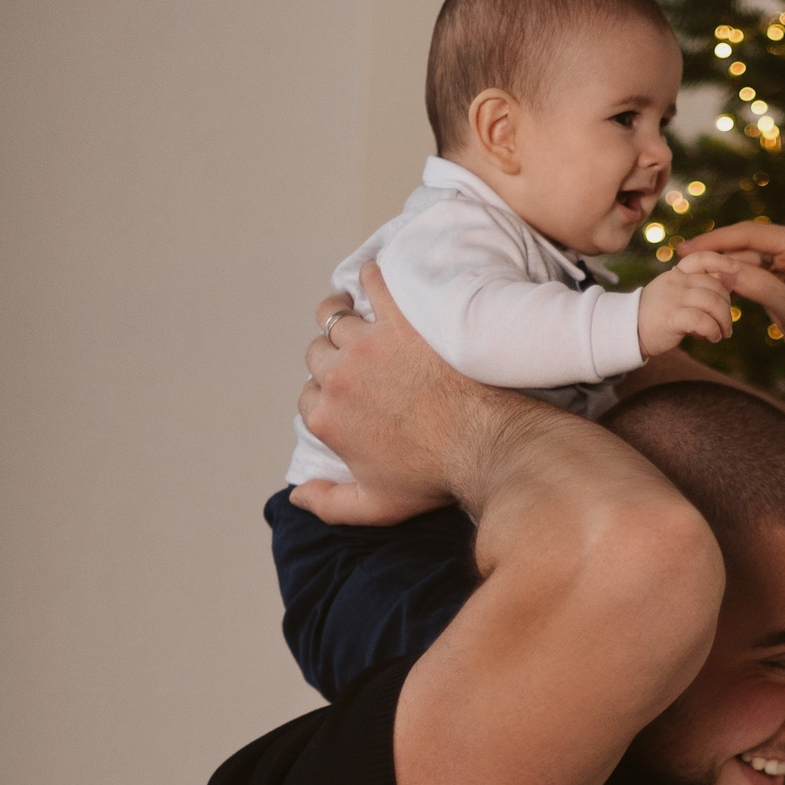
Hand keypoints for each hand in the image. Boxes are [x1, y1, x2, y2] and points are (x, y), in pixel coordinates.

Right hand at [297, 265, 505, 521]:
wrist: (489, 443)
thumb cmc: (437, 475)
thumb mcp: (378, 506)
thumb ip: (330, 503)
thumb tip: (295, 496)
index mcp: (328, 419)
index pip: (307, 398)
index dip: (324, 396)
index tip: (346, 396)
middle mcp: (339, 377)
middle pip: (317, 355)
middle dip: (331, 358)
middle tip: (357, 359)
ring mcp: (368, 343)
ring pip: (335, 318)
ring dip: (342, 316)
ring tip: (358, 317)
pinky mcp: (401, 319)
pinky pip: (374, 282)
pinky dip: (373, 278)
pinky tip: (379, 281)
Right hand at [635, 263, 732, 357]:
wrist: (629, 332)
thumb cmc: (658, 315)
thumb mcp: (678, 295)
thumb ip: (701, 287)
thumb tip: (730, 281)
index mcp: (677, 274)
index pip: (701, 258)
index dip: (722, 260)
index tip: (736, 268)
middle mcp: (676, 281)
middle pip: (715, 286)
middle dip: (727, 306)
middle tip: (726, 323)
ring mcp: (673, 298)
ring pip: (712, 302)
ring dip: (724, 321)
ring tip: (723, 333)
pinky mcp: (671, 317)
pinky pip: (702, 320)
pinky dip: (713, 330)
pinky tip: (712, 337)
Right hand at [677, 224, 784, 427]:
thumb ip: (760, 288)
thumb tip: (723, 271)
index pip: (750, 234)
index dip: (715, 241)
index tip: (686, 250)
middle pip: (744, 240)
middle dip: (713, 250)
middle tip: (679, 260)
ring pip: (744, 255)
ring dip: (719, 264)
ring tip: (688, 273)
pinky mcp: (781, 273)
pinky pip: (749, 269)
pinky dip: (730, 276)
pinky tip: (708, 285)